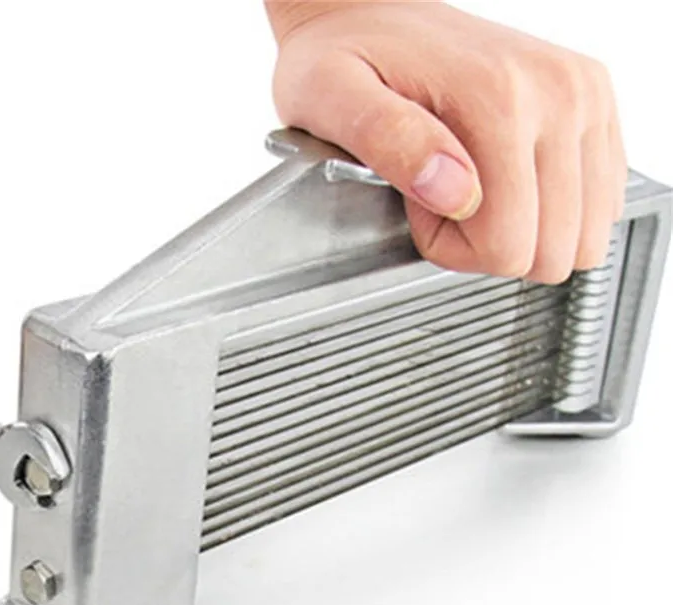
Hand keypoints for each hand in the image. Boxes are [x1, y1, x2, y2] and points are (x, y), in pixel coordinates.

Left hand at [266, 1, 625, 283]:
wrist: (369, 13)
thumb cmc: (347, 58)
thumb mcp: (335, 97)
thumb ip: (389, 142)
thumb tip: (455, 192)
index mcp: (499, 98)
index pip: (506, 244)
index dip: (454, 248)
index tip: (422, 208)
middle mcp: (558, 94)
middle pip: (551, 249)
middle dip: (488, 246)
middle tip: (443, 202)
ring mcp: (583, 98)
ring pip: (583, 235)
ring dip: (522, 232)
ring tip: (473, 192)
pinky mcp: (594, 104)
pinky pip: (600, 203)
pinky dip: (551, 212)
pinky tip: (508, 182)